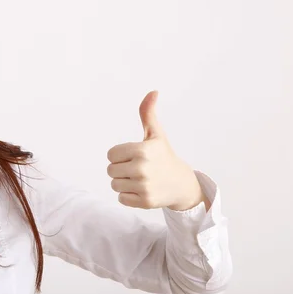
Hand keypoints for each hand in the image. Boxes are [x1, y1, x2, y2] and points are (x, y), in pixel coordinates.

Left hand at [106, 91, 209, 211]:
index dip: (119, 155)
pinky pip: (121, 198)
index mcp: (142, 150)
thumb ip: (148, 113)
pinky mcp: (145, 202)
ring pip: (114, 185)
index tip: (133, 156)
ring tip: (140, 179)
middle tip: (137, 169)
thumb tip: (153, 91)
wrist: (182, 183)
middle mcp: (142, 168)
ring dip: (123, 183)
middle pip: (110, 170)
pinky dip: (128, 196)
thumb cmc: (164, 156)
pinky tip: (142, 190)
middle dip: (121, 169)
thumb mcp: (156, 134)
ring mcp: (144, 186)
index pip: (111, 154)